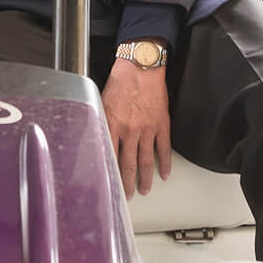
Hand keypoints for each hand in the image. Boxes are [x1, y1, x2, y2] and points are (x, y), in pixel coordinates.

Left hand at [100, 57, 171, 195]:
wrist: (142, 66)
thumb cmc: (121, 80)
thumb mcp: (103, 101)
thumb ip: (102, 121)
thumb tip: (97, 136)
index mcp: (112, 124)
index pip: (109, 156)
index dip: (109, 173)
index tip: (108, 185)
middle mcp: (129, 130)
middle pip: (127, 164)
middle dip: (127, 183)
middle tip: (128, 196)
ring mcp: (147, 129)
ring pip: (146, 160)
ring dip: (146, 178)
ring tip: (145, 189)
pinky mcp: (162, 124)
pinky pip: (164, 148)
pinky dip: (165, 163)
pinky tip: (165, 173)